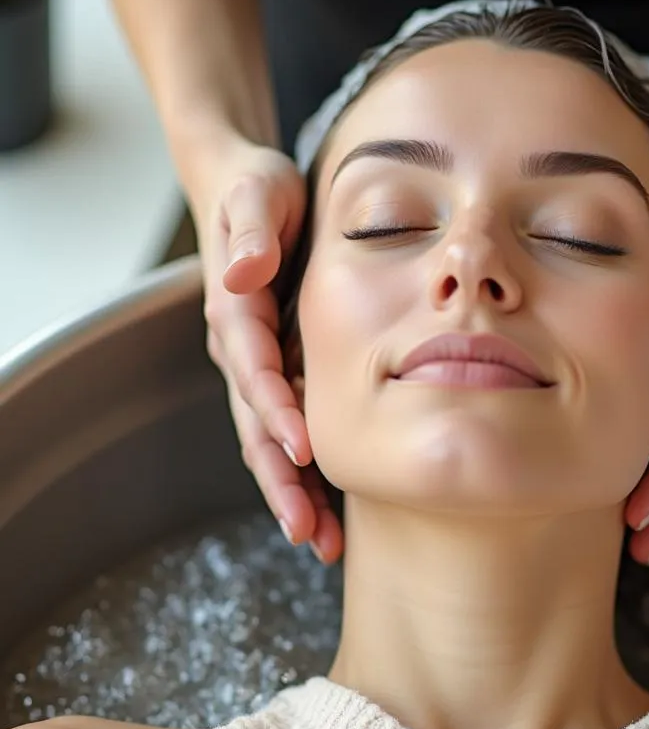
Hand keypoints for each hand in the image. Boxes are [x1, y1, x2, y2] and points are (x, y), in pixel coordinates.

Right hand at [193, 136, 342, 562]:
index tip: (302, 446)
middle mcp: (242, 347)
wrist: (249, 190)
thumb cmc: (257, 188)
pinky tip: (332, 505)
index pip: (254, 368)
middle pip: (255, 424)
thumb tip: (242, 272)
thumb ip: (251, 229)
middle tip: (307, 531)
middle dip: (280, 479)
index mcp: (237, 311)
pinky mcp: (279, 367)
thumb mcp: (257, 193)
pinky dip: (307, 467)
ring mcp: (259, 363)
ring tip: (321, 540)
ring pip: (270, 438)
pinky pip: (290, 425)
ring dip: (293, 490)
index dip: (274, 408)